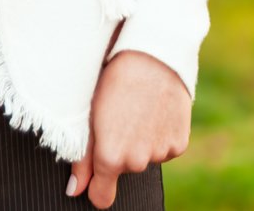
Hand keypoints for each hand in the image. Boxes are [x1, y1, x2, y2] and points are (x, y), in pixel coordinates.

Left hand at [66, 51, 188, 207]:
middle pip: (124, 170)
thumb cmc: (114, 81)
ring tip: (137, 110)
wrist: (152, 57)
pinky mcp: (179, 144)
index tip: (95, 178)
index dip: (96, 187)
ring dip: (140, 143)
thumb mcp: (90, 115)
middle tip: (118, 118)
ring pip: (144, 158)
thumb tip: (74, 190)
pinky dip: (159, 137)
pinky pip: (164, 150)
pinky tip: (154, 113)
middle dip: (119, 152)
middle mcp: (136, 162)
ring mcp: (159, 154)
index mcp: (110, 157)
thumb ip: (82, 159)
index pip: (102, 197)